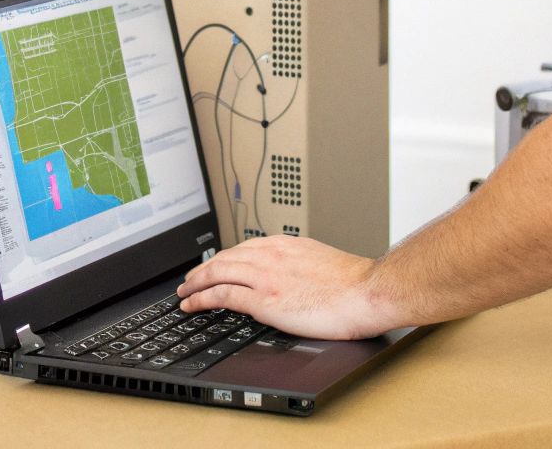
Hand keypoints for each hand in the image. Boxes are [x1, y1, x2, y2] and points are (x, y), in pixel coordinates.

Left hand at [175, 236, 394, 340]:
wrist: (368, 291)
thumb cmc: (355, 284)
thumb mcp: (321, 263)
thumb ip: (300, 265)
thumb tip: (292, 277)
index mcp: (286, 245)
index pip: (243, 249)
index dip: (223, 259)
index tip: (214, 266)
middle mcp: (271, 255)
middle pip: (224, 258)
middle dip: (202, 269)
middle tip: (189, 279)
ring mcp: (265, 276)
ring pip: (217, 272)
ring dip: (195, 282)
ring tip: (183, 292)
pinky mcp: (264, 299)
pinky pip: (222, 295)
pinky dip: (201, 298)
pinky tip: (191, 304)